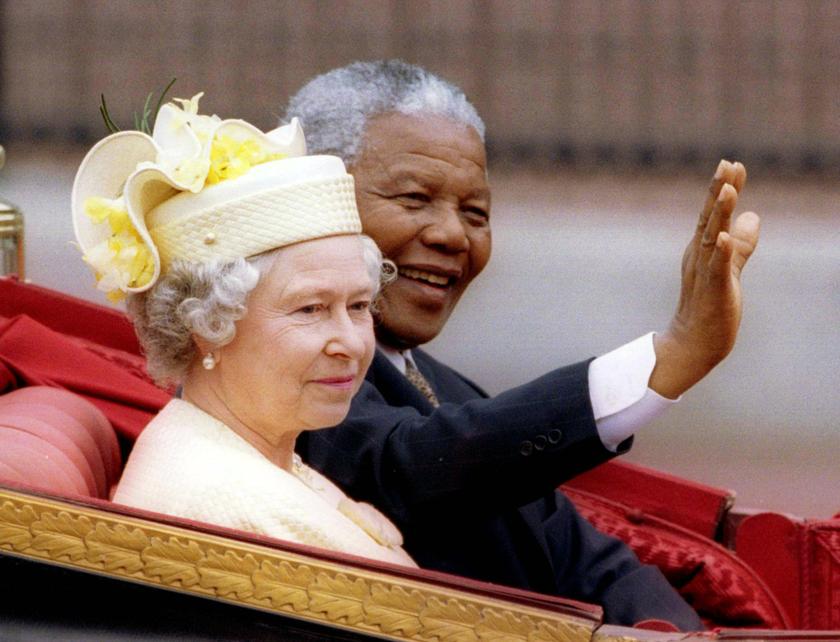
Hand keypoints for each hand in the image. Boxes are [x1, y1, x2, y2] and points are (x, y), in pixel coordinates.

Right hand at [650, 160, 759, 398]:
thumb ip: (741, 243)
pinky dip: (721, 252)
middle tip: (727, 165)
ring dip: (719, 214)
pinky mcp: (712, 291)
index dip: (722, 190)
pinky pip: (716, 269)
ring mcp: (705, 273)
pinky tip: (725, 237)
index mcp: (703, 250)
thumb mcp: (729, 269)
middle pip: (710, 219)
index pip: (713, 214)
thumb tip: (754, 215)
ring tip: (728, 191)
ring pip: (712, 238)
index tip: (731, 164)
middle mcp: (700, 256)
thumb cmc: (709, 308)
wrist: (693, 344)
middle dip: (719, 191)